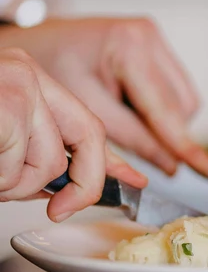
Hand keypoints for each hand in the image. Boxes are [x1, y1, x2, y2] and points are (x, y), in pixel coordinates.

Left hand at [0, 17, 207, 175]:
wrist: (35, 42)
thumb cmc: (48, 68)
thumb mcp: (86, 110)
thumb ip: (132, 138)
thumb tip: (170, 164)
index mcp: (129, 46)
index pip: (166, 108)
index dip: (183, 143)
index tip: (203, 167)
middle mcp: (148, 35)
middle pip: (182, 105)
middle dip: (167, 132)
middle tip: (140, 149)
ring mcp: (154, 37)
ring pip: (184, 99)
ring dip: (164, 121)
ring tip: (124, 119)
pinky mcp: (155, 45)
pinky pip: (174, 90)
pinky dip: (157, 108)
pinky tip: (129, 106)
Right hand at [0, 47, 145, 221]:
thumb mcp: (2, 138)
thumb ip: (36, 156)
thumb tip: (69, 188)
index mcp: (31, 81)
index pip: (88, 125)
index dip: (109, 163)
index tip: (131, 185)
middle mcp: (28, 76)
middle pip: (82, 144)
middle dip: (61, 184)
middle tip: (30, 195)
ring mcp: (16, 85)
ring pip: (45, 165)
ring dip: (11, 184)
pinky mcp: (4, 104)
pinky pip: (15, 167)